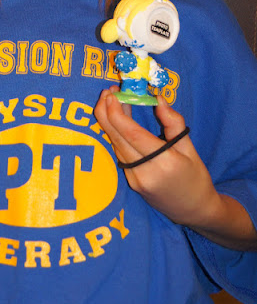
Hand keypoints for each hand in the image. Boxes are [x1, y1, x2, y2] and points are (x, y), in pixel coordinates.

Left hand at [94, 87, 220, 227]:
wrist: (194, 211)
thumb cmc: (196, 177)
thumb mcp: (191, 148)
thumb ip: (173, 123)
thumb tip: (158, 99)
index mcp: (164, 161)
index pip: (131, 133)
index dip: (117, 112)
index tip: (112, 94)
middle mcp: (144, 172)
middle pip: (117, 138)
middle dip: (106, 112)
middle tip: (107, 92)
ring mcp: (135, 179)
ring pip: (115, 144)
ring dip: (110, 121)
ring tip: (113, 100)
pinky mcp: (130, 182)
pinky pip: (120, 153)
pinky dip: (116, 134)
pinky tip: (118, 120)